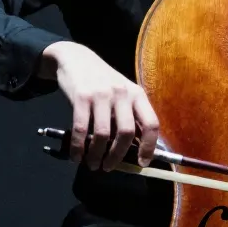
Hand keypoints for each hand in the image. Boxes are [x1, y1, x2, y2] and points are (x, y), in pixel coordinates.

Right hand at [38, 41, 159, 169]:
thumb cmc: (102, 81)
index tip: (142, 163)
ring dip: (96, 155)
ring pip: (102, 134)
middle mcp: (122, 93)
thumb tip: (135, 149)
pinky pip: (80, 129)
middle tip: (108, 167)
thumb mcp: (122, 93)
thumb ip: (129, 116)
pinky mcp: (81, 96)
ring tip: (92, 164)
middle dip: (117, 155)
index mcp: (137, 94)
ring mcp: (101, 94)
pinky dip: (78, 147)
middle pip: (126, 133)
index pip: (151, 124)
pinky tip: (76, 155)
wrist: (76, 58)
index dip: (149, 147)